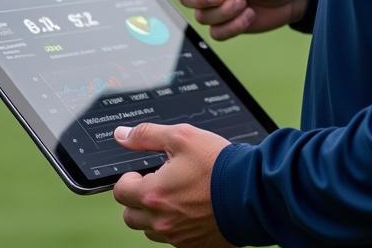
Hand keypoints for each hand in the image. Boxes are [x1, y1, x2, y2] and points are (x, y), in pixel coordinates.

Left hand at [112, 123, 232, 247]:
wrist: (251, 192)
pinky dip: (176, 225)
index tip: (142, 171)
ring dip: (156, 214)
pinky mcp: (194, 246)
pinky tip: (191, 208)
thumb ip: (147, 135)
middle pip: (130, 216)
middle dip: (138, 198)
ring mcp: (178, 237)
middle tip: (158, 182)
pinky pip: (173, 239)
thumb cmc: (218, 164)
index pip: (120, 192)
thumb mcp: (182, 137)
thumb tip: (122, 135)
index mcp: (153, 194)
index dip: (129, 178)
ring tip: (177, 194)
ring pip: (151, 230)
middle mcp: (162, 221)